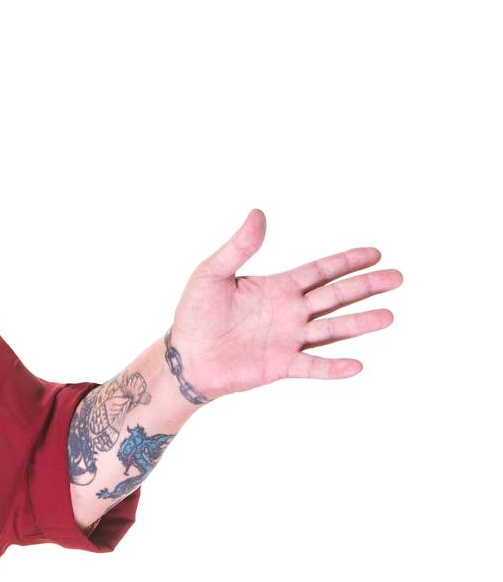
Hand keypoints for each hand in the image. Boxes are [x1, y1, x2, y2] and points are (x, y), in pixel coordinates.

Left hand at [168, 209, 402, 400]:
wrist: (184, 357)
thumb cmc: (194, 315)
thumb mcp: (212, 274)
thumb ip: (238, 247)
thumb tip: (258, 214)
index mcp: (278, 288)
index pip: (320, 271)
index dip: (346, 262)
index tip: (375, 253)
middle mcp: (290, 312)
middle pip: (335, 296)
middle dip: (366, 286)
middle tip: (397, 277)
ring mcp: (288, 339)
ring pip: (331, 329)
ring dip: (359, 323)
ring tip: (388, 316)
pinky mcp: (279, 365)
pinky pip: (311, 365)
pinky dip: (332, 367)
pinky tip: (356, 365)